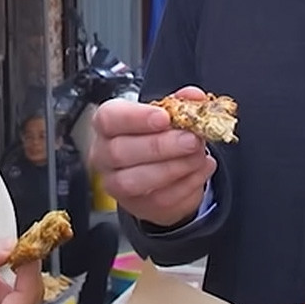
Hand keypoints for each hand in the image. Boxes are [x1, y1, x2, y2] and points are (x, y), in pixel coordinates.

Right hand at [88, 86, 215, 226]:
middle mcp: (104, 155)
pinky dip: (187, 184)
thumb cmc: (155, 136)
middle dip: (161, 146)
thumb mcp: (166, 114)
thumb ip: (180, 103)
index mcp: (107, 125)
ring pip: (136, 181)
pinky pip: (161, 199)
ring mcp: (117, 184)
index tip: (164, 118)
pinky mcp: (138, 206)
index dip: (136, 118)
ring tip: (199, 155)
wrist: (159, 171)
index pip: (109, 119)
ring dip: (174, 167)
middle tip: (191, 140)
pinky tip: (200, 169)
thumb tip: (194, 97)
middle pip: (121, 152)